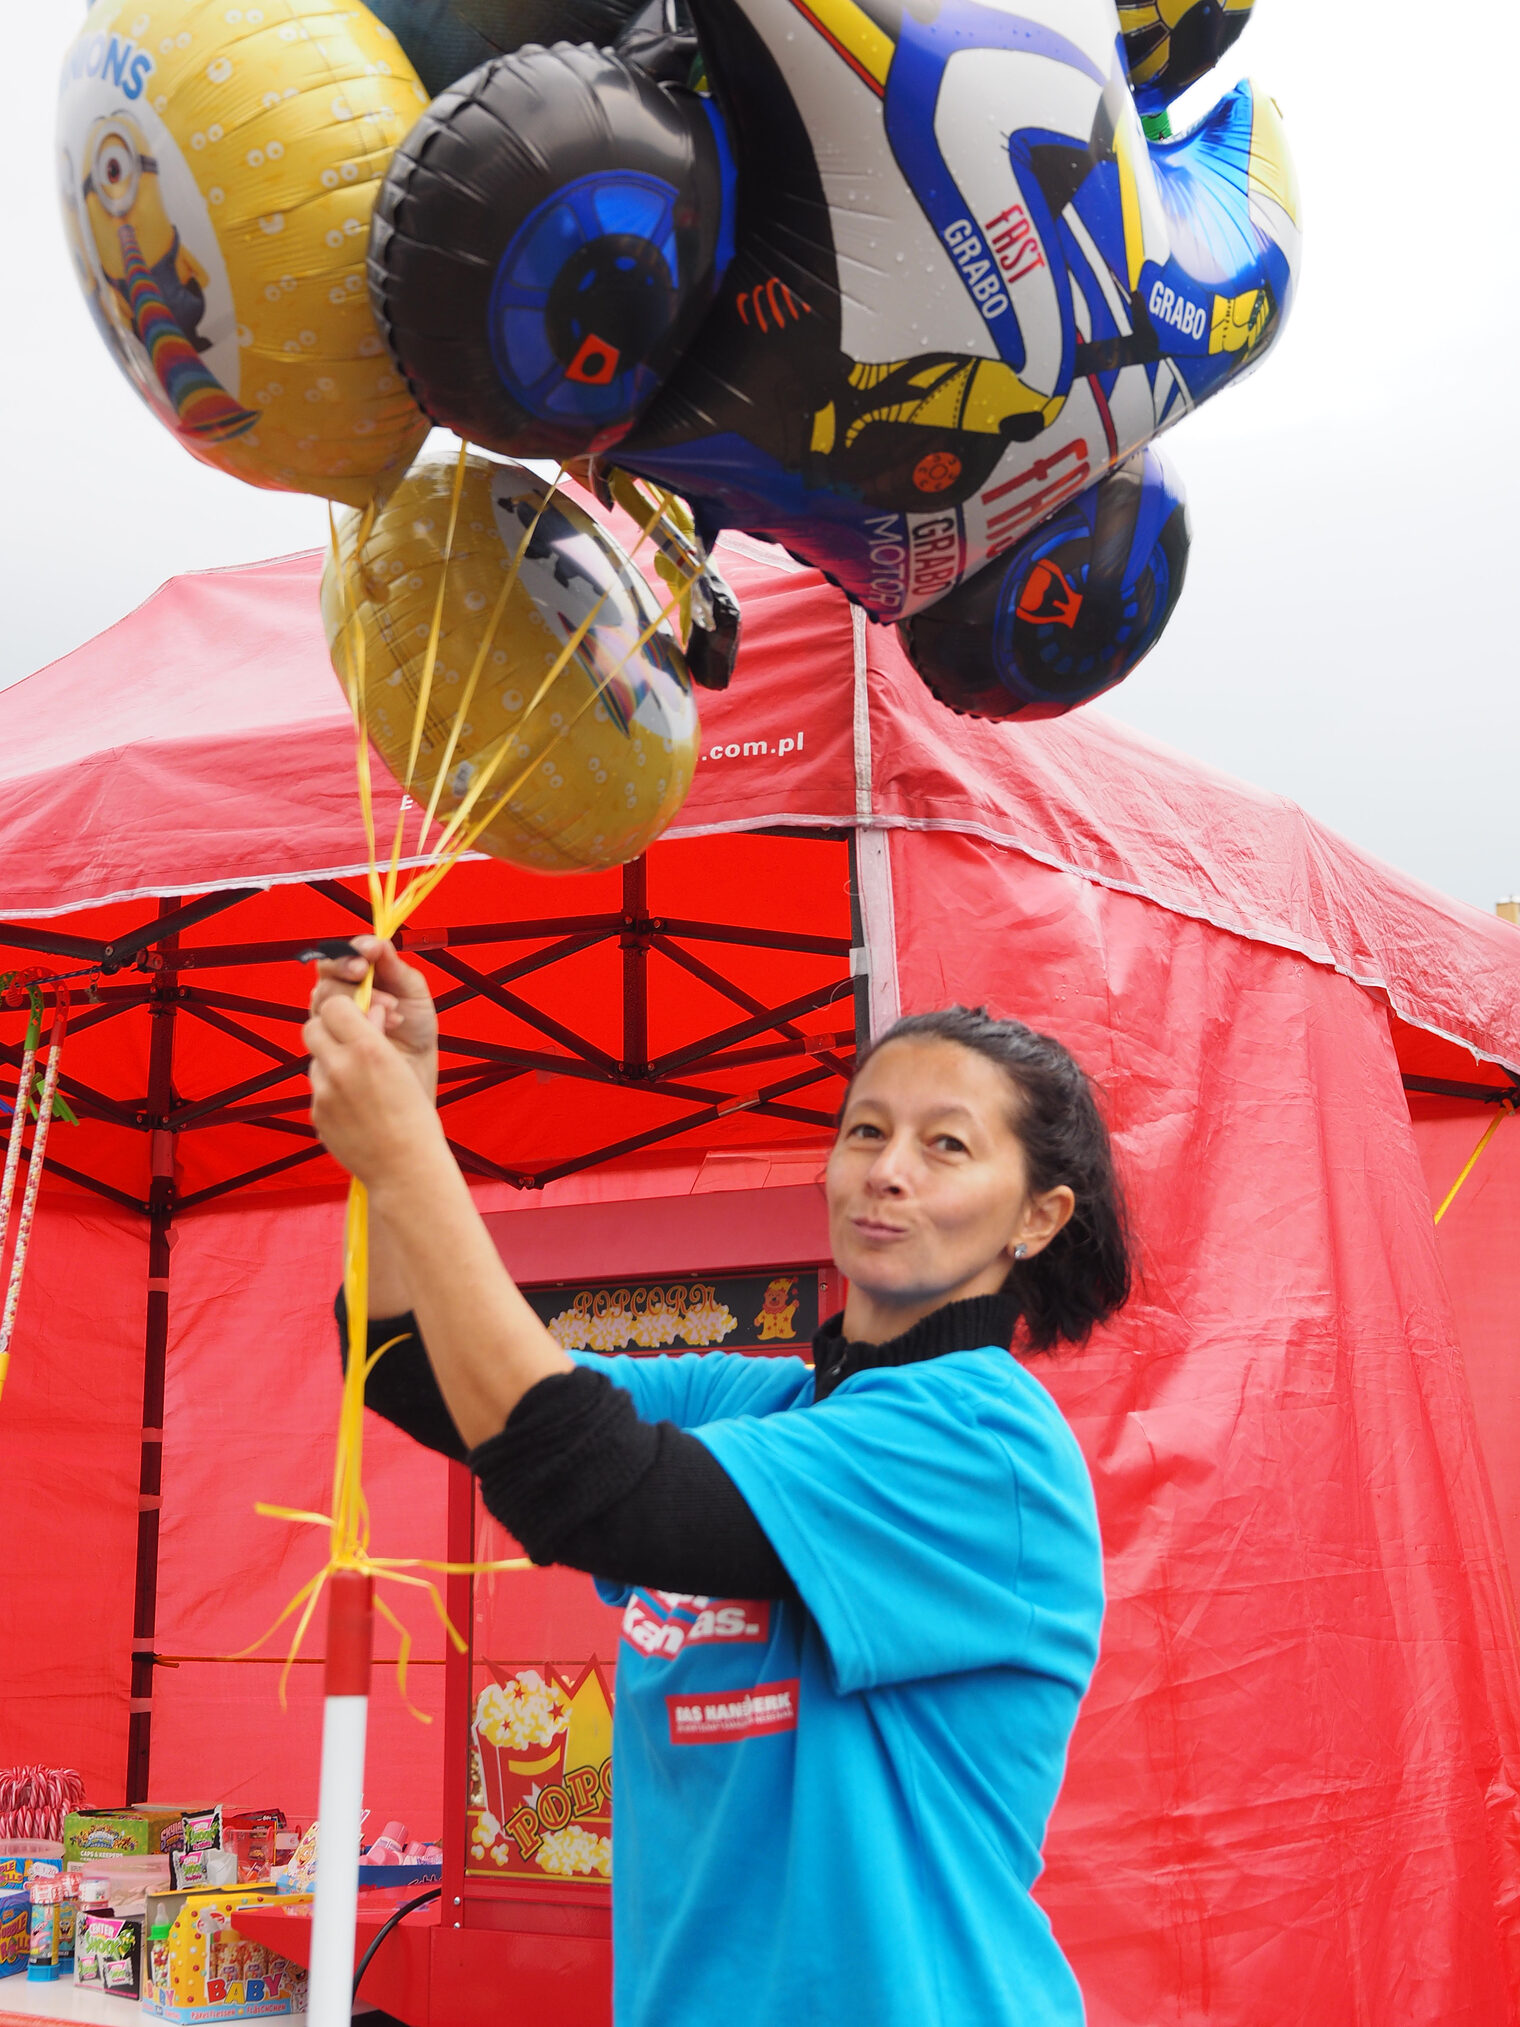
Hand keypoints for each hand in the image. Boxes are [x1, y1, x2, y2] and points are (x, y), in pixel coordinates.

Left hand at [305, 991, 446, 1190]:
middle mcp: (340, 1067)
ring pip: (315, 1060)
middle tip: (348, 1042)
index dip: (343, 1009)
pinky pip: (318, 1090)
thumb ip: (377, 1036)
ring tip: (361, 1085)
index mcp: (368, 1050)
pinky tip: (356, 1109)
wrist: (405, 1167)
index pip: (333, 1006)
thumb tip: (369, 1011)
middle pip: (312, 1027)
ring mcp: (323, 1093)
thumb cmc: (414, 1116)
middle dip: (328, 1030)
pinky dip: (332, 1093)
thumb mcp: (403, 1067)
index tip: (356, 1017)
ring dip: (331, 1064)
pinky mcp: (316, 1114)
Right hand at [310, 936, 437, 1104]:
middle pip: (327, 971)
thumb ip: (394, 967)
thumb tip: (377, 942)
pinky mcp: (325, 1040)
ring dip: (357, 1001)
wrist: (416, 1068)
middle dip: (348, 971)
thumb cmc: (415, 1028)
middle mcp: (339, 990)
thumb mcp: (413, 992)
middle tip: (367, 975)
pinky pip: (323, 1027)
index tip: (368, 953)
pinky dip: (352, 1027)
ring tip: (392, 1014)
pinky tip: (379, 1032)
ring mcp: (329, 1015)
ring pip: (324, 996)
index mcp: (360, 973)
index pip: (342, 952)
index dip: (352, 950)